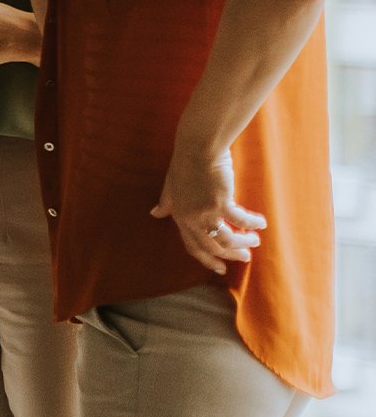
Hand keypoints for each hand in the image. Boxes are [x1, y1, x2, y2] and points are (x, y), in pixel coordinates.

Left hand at [152, 151, 266, 275]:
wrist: (197, 147)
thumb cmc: (185, 163)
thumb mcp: (170, 186)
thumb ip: (166, 202)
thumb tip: (154, 213)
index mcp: (179, 215)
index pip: (192, 246)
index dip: (207, 259)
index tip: (221, 269)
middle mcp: (190, 218)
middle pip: (213, 247)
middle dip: (231, 255)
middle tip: (245, 257)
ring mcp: (205, 212)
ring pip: (228, 239)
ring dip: (244, 242)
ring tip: (256, 241)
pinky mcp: (220, 203)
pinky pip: (241, 221)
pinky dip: (253, 224)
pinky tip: (262, 223)